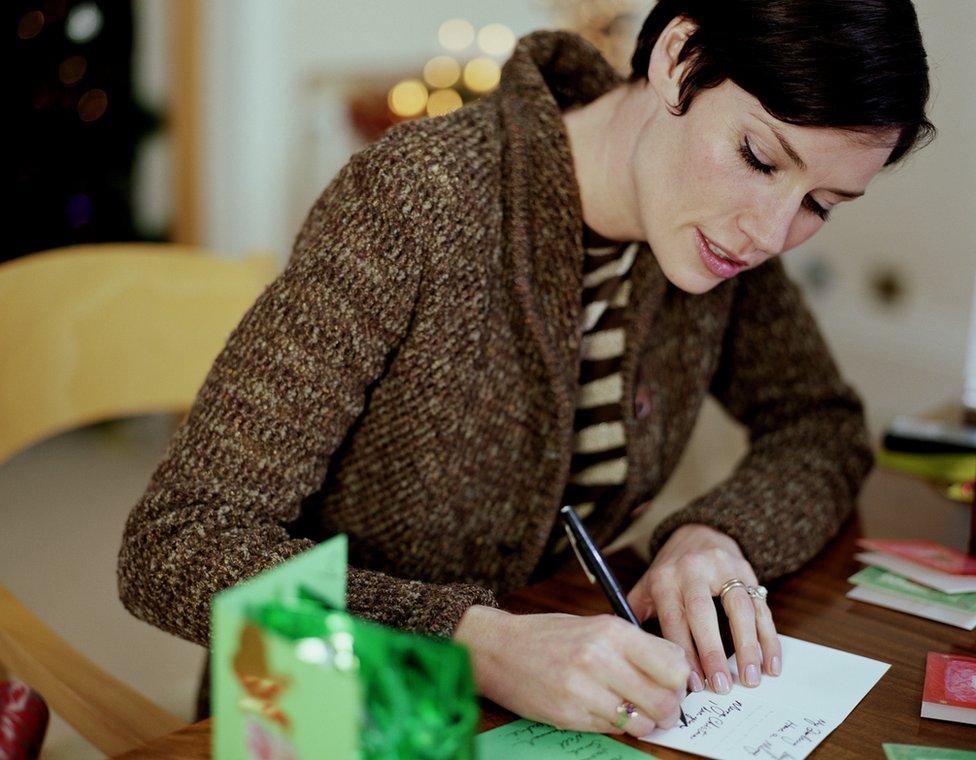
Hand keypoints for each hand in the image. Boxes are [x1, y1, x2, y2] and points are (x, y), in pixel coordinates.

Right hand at [454, 606, 688, 737]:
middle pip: (664, 699)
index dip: (680, 680)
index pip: (673, 665)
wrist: (499, 648)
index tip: (675, 683)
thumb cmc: (550, 635)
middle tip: (660, 706)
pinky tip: (603, 710)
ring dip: (644, 722)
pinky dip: (616, 726)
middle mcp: (600, 658)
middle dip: (669, 708)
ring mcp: (583, 689)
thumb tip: (676, 670)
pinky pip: (612, 730)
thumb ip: (635, 646)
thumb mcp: (596, 626)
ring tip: (632, 711)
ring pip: (642, 722)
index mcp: (611, 631)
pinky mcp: (569, 715)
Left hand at [626, 522, 780, 694]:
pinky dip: (768, 638)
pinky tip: (771, 663)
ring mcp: (724, 569)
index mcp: (665, 578)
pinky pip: (761, 607)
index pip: (674, 618)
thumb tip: (631, 657)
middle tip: (722, 686)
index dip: (684, 653)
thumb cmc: (670, 572)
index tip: (692, 683)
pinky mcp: (748, 572)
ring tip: (751, 678)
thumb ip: (636, 616)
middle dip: (713, 652)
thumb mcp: (647, 586)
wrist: (699, 533)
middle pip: (704, 613)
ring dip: (748, 647)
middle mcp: (694, 571)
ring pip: (740, 609)